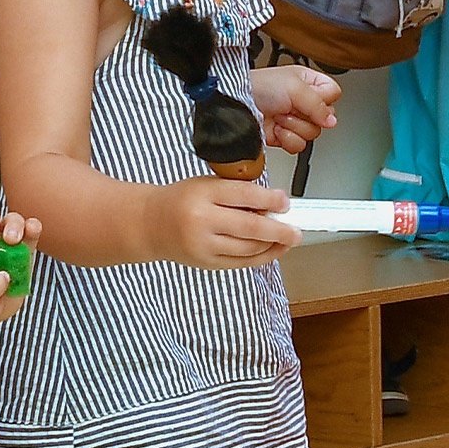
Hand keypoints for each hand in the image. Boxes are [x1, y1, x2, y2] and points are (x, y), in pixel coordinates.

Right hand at [148, 177, 300, 267]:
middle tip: (297, 231)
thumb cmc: (182, 200)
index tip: (286, 203)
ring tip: (288, 239)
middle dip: (279, 230)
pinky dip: (261, 257)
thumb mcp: (206, 185)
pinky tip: (273, 250)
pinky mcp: (206, 263)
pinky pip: (241, 263)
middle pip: (249, 227)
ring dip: (273, 245)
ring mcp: (204, 245)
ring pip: (248, 248)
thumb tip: (275, 204)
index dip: (270, 200)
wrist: (151, 224)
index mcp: (203, 194)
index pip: (243, 196)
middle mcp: (202, 221)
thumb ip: (237, 192)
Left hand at [249, 66, 339, 154]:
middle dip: (305, 115)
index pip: (333, 94)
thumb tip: (332, 121)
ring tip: (280, 116)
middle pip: (324, 118)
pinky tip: (277, 129)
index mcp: (309, 82)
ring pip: (312, 133)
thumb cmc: (260, 87)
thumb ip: (319, 104)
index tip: (310, 98)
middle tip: (290, 107)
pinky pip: (299, 145)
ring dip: (294, 126)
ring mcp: (295, 120)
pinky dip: (287, 139)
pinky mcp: (286, 136)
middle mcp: (304, 101)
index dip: (324, 99)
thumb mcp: (295, 88)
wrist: (237, 105)